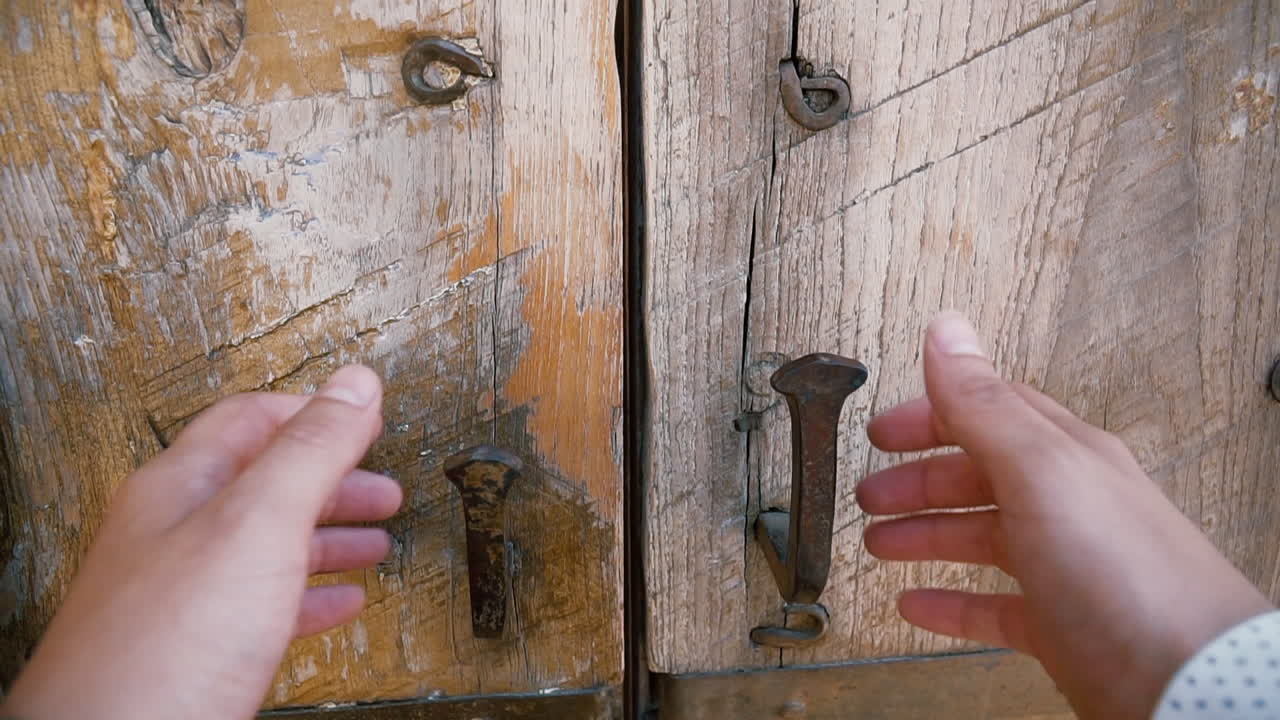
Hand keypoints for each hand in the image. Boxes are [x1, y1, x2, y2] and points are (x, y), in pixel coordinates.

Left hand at [2, 366, 401, 719]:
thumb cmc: (166, 647)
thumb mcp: (257, 523)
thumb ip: (310, 451)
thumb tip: (356, 382)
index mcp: (182, 487)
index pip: (250, 420)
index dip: (314, 413)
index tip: (366, 416)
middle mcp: (175, 533)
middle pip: (265, 485)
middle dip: (333, 481)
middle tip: (384, 487)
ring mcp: (181, 594)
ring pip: (268, 547)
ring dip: (329, 539)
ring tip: (376, 543)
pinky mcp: (195, 650)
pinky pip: (265, 606)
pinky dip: (312, 596)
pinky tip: (341, 604)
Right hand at [857, 312, 1271, 718]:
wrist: (1185, 680)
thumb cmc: (1122, 571)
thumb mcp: (1040, 469)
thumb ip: (984, 404)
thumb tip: (946, 329)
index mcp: (1064, 456)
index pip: (989, 413)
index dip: (931, 415)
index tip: (880, 431)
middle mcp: (1066, 506)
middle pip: (979, 478)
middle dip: (918, 480)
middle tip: (869, 493)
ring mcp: (1065, 569)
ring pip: (982, 539)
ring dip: (925, 536)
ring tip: (878, 545)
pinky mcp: (1062, 628)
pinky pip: (992, 607)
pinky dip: (949, 603)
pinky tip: (915, 606)